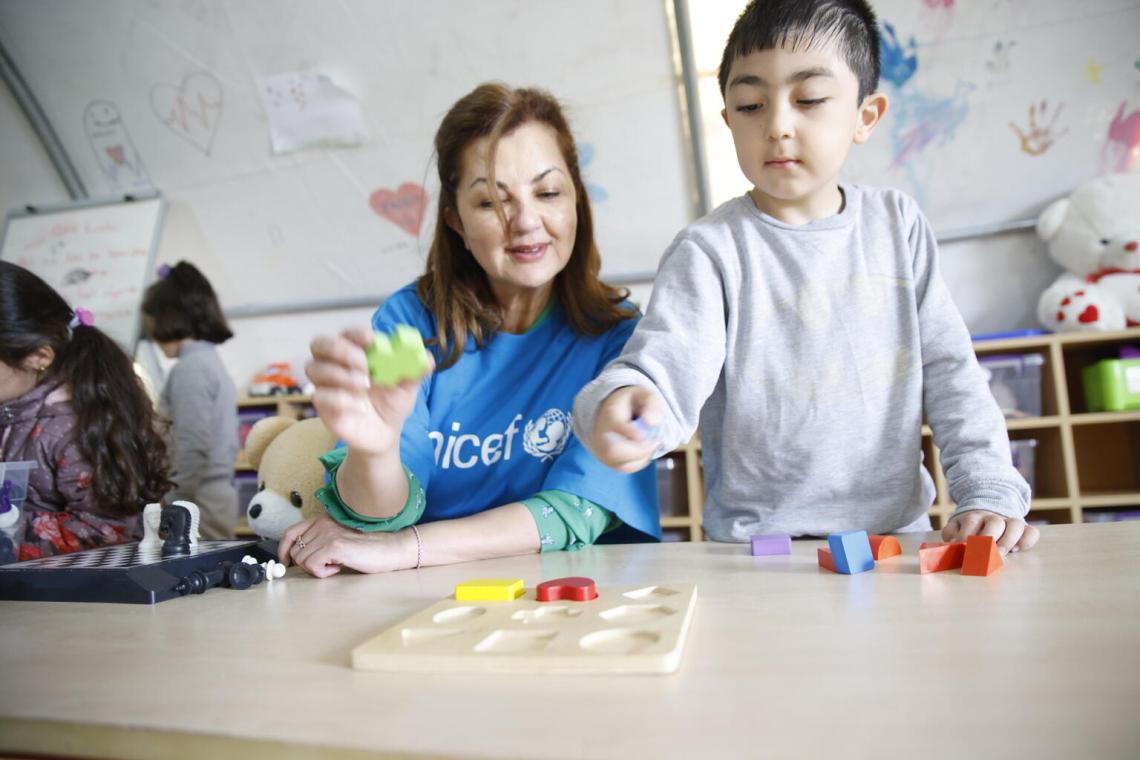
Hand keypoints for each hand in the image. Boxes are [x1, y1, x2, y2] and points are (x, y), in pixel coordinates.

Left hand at [278, 514, 412, 577]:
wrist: (389, 549)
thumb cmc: (367, 549)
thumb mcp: (338, 540)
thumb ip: (319, 542)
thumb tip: (295, 558)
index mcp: (323, 519)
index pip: (291, 532)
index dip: (283, 550)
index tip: (285, 564)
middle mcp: (323, 523)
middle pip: (295, 551)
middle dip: (306, 563)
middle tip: (326, 565)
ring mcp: (328, 533)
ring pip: (302, 560)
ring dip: (316, 568)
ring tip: (336, 564)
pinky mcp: (334, 546)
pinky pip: (312, 566)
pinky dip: (322, 573)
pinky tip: (339, 567)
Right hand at [305, 326, 433, 455]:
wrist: (385, 434)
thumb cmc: (392, 402)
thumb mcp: (408, 387)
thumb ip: (416, 371)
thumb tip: (427, 359)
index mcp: (357, 351)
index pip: (347, 333)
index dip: (356, 333)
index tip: (371, 339)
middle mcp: (336, 363)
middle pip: (320, 344)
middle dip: (339, 350)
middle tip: (363, 363)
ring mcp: (327, 384)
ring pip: (314, 368)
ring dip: (340, 374)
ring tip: (364, 386)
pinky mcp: (323, 406)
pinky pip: (320, 396)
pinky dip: (339, 399)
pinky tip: (358, 407)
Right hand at [590, 386, 659, 472]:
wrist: (609, 413)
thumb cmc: (630, 403)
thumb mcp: (643, 395)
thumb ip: (651, 404)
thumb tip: (653, 422)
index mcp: (610, 413)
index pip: (616, 425)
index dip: (628, 431)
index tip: (641, 436)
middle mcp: (601, 434)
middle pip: (615, 450)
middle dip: (639, 450)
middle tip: (655, 442)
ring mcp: (602, 450)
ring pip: (621, 463)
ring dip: (642, 456)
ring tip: (650, 442)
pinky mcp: (608, 461)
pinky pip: (625, 468)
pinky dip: (639, 461)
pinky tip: (643, 449)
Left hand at [942, 510, 1039, 554]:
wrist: (987, 513)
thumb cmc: (969, 527)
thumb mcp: (956, 527)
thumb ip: (951, 533)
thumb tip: (951, 544)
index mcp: (974, 516)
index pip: (971, 522)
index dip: (967, 536)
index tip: (963, 549)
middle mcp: (993, 517)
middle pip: (994, 522)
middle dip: (989, 538)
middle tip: (984, 554)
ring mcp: (1010, 522)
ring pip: (1015, 525)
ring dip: (1008, 540)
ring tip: (1001, 555)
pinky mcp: (1024, 529)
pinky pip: (1031, 531)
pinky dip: (1027, 540)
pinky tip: (1018, 550)